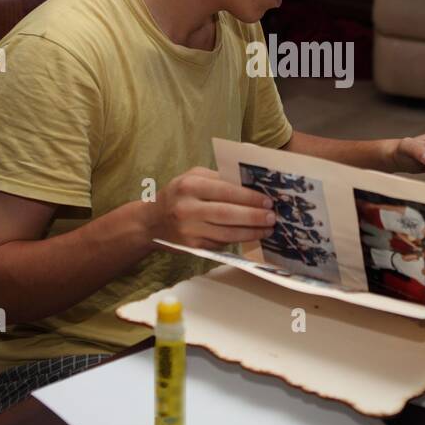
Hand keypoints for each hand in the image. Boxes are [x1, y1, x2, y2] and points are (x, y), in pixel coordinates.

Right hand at [144, 166, 276, 249]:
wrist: (151, 222)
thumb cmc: (178, 194)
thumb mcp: (192, 177)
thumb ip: (219, 179)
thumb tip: (252, 186)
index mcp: (189, 185)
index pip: (225, 191)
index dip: (249, 197)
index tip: (267, 200)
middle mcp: (187, 208)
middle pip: (228, 214)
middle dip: (254, 216)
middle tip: (272, 216)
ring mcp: (189, 230)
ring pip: (227, 233)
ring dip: (251, 232)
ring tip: (268, 229)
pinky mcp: (193, 246)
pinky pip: (221, 243)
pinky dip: (239, 240)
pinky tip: (252, 236)